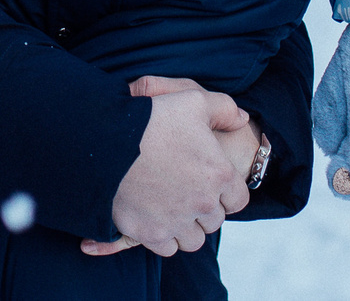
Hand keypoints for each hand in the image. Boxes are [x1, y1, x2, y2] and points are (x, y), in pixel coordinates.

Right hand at [95, 82, 253, 256]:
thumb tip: (242, 120)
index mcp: (218, 174)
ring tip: (172, 210)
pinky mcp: (150, 234)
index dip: (227, 193)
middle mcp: (202, 203)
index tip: (211, 185)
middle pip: (214, 221)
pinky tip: (155, 219)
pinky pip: (168, 248)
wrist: (107, 140)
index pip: (238, 199)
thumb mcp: (194, 100)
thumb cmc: (152, 118)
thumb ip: (225, 110)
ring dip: (186, 228)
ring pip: (193, 240)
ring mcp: (176, 222)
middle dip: (204, 210)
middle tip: (186, 193)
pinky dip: (164, 238)